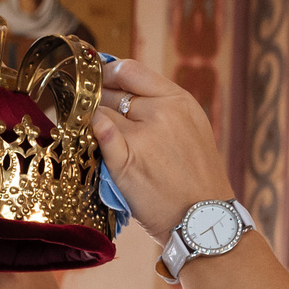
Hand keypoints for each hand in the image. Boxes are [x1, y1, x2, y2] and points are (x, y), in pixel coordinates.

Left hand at [88, 57, 235, 242]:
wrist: (203, 217)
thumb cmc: (194, 178)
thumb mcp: (190, 128)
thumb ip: (162, 109)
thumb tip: (124, 93)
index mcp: (178, 101)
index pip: (131, 70)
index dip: (106, 73)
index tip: (95, 80)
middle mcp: (161, 113)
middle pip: (110, 92)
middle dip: (94, 100)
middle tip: (84, 110)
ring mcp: (143, 137)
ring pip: (99, 114)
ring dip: (89, 122)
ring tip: (89, 133)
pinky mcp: (126, 162)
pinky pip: (98, 136)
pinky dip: (89, 136)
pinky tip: (88, 142)